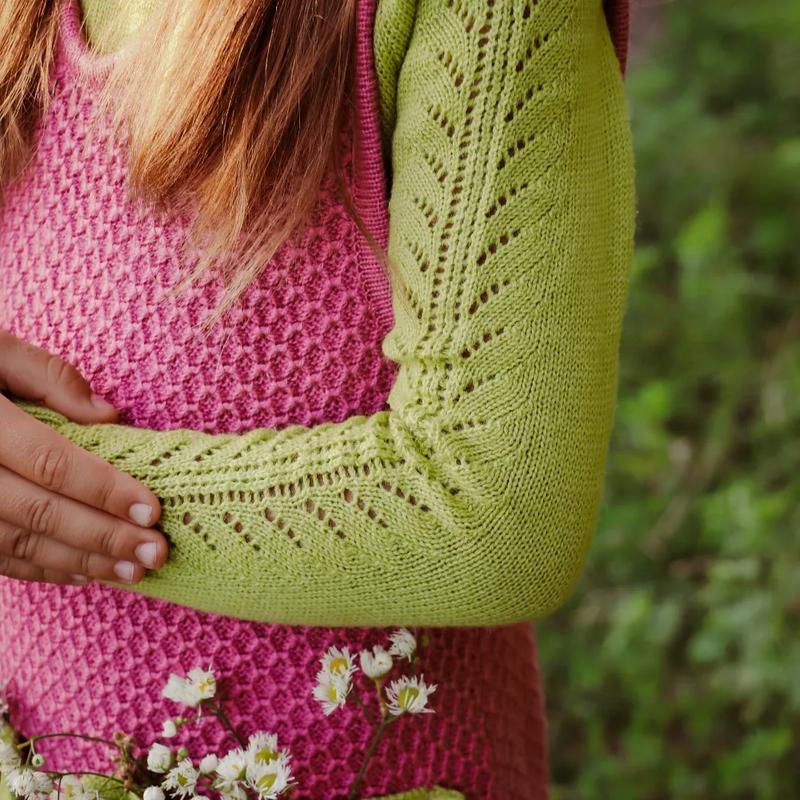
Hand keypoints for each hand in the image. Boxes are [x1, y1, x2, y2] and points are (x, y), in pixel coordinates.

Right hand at [0, 330, 166, 585]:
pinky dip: (40, 569)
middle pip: (39, 513)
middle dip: (103, 538)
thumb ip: (46, 376)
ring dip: (79, 562)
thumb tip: (107, 415)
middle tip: (155, 553)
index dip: (103, 490)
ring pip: (16, 544)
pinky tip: (84, 572)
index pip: (49, 464)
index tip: (152, 510)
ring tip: (132, 570)